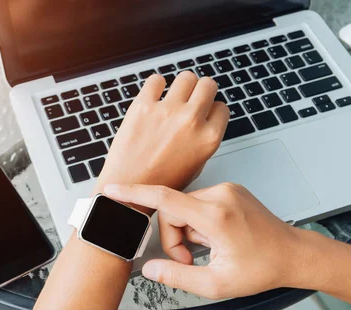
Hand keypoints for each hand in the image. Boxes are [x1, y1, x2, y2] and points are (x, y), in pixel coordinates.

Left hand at [94, 72, 228, 197]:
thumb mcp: (196, 166)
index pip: (222, 107)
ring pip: (186, 77)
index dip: (211, 110)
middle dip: (201, 91)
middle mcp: (191, 121)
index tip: (203, 112)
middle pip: (208, 85)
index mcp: (208, 138)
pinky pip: (156, 80)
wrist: (128, 189)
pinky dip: (156, 85)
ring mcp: (167, 111)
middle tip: (191, 99)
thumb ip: (203, 140)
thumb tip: (204, 120)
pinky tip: (154, 96)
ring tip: (173, 96)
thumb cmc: (159, 183)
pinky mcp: (143, 106)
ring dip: (182, 85)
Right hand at [103, 182, 313, 298]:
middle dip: (174, 237)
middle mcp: (220, 195)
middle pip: (172, 210)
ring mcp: (226, 190)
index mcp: (216, 216)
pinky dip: (198, 223)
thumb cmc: (262, 268)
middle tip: (189, 259)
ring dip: (188, 231)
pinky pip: (198, 203)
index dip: (133, 194)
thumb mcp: (216, 284)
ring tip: (209, 249)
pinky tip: (216, 238)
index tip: (112, 189)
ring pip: (184, 207)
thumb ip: (177, 275)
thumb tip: (150, 268)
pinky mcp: (229, 190)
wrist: (294, 255)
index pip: (164, 198)